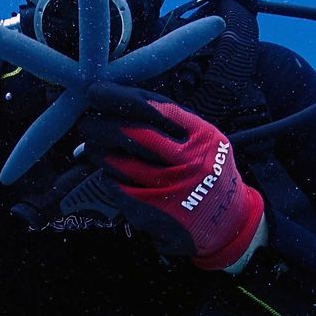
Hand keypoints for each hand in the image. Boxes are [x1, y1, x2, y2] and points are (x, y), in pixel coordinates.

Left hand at [80, 83, 263, 269]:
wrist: (228, 223)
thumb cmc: (209, 173)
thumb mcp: (205, 140)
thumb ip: (170, 123)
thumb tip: (119, 103)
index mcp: (202, 136)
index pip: (155, 108)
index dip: (119, 97)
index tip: (97, 92)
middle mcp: (189, 161)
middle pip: (133, 134)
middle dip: (102, 124)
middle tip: (87, 122)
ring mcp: (170, 189)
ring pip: (118, 162)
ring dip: (98, 151)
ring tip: (94, 146)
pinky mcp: (153, 211)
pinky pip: (117, 187)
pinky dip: (107, 176)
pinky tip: (109, 172)